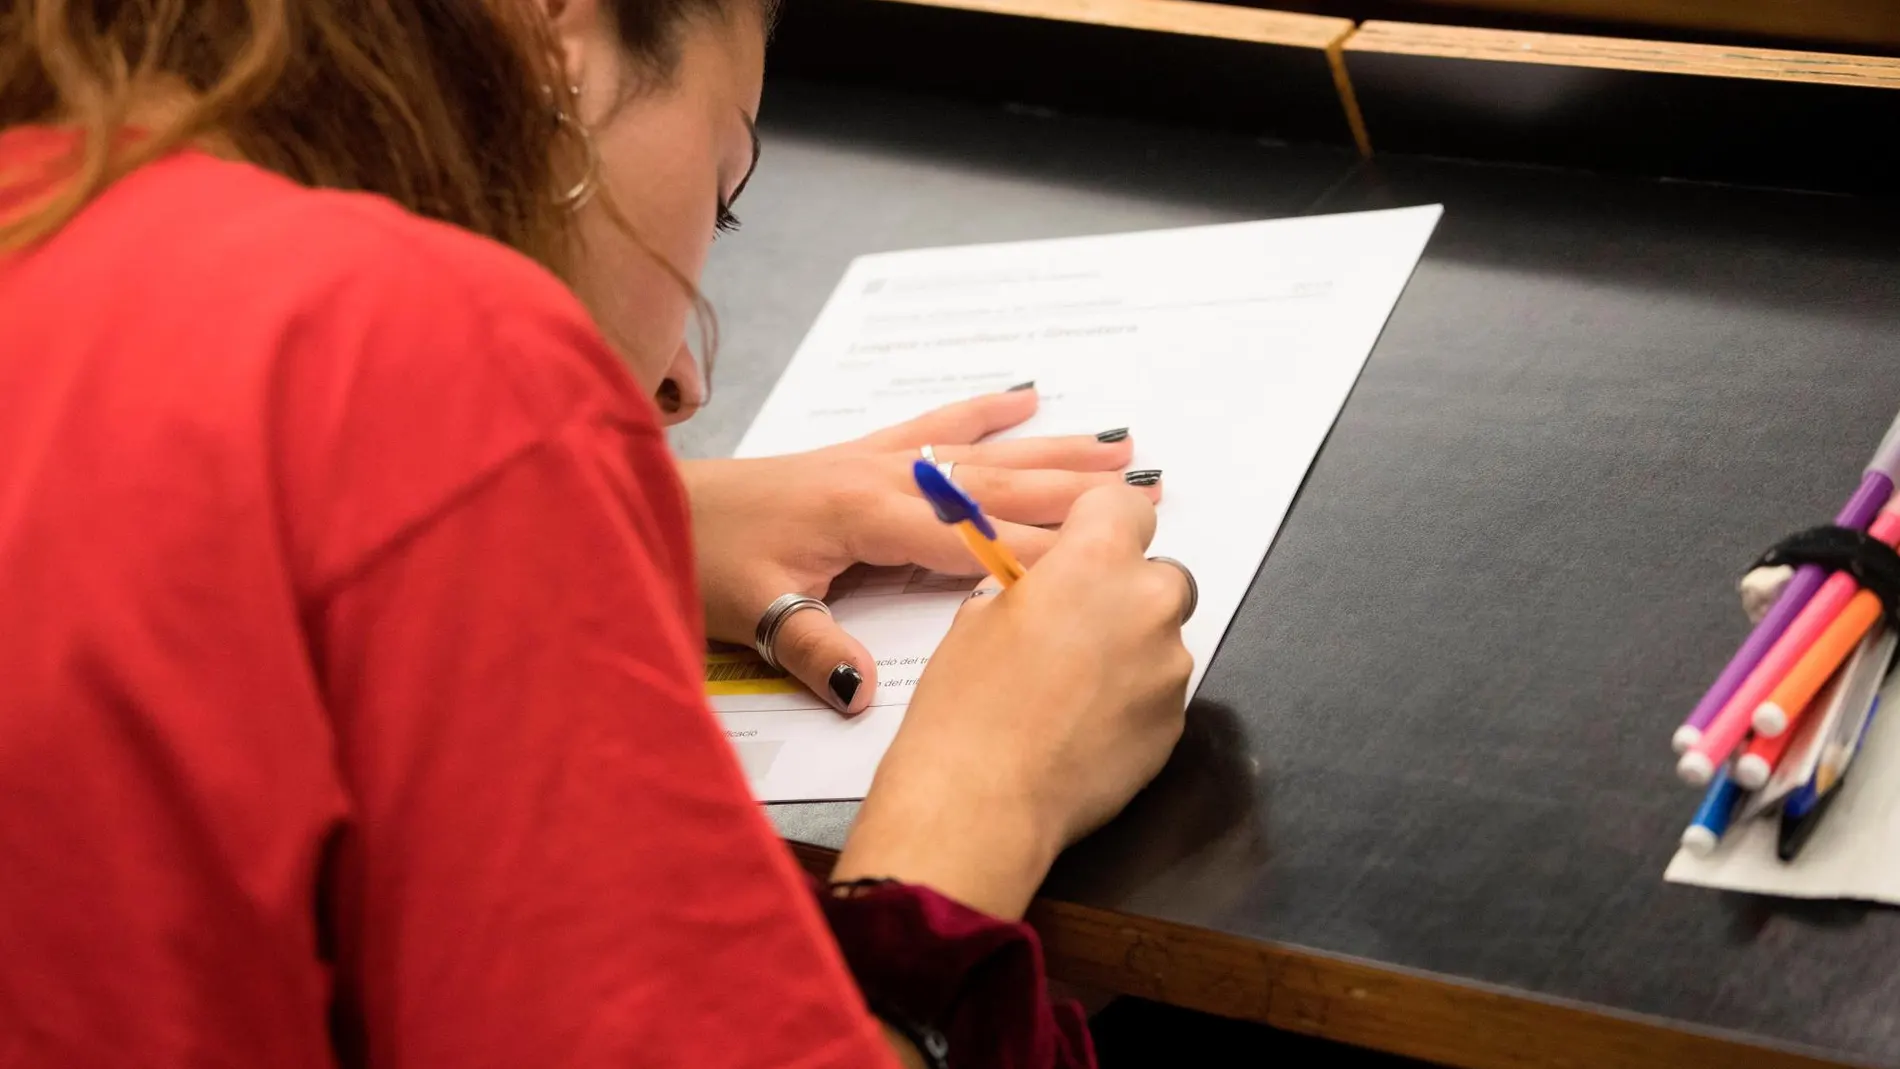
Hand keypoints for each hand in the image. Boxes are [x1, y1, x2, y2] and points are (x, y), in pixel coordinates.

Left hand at [680, 387, 1159, 712]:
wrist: (650, 503)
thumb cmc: (698, 558)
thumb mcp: (749, 614)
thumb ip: (812, 649)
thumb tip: (863, 693)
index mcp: (867, 517)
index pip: (974, 541)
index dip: (1042, 551)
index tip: (1107, 558)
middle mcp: (885, 477)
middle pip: (998, 485)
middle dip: (1074, 492)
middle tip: (1146, 490)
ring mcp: (875, 459)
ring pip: (981, 454)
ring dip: (1051, 451)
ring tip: (1115, 446)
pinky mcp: (860, 454)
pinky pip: (935, 426)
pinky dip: (981, 410)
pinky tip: (1022, 394)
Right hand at [832, 485, 1194, 918]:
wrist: (982, 803)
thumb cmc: (966, 706)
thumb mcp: (977, 616)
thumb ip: (1029, 585)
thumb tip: (1043, 589)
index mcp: (1096, 560)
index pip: (1127, 505)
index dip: (1102, 524)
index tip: (1084, 543)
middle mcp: (1148, 604)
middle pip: (1157, 574)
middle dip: (1122, 593)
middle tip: (1070, 628)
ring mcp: (1170, 668)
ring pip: (1159, 639)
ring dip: (1127, 651)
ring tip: (1068, 691)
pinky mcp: (1175, 725)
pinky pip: (1158, 693)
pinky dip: (1130, 701)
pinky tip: (1081, 727)